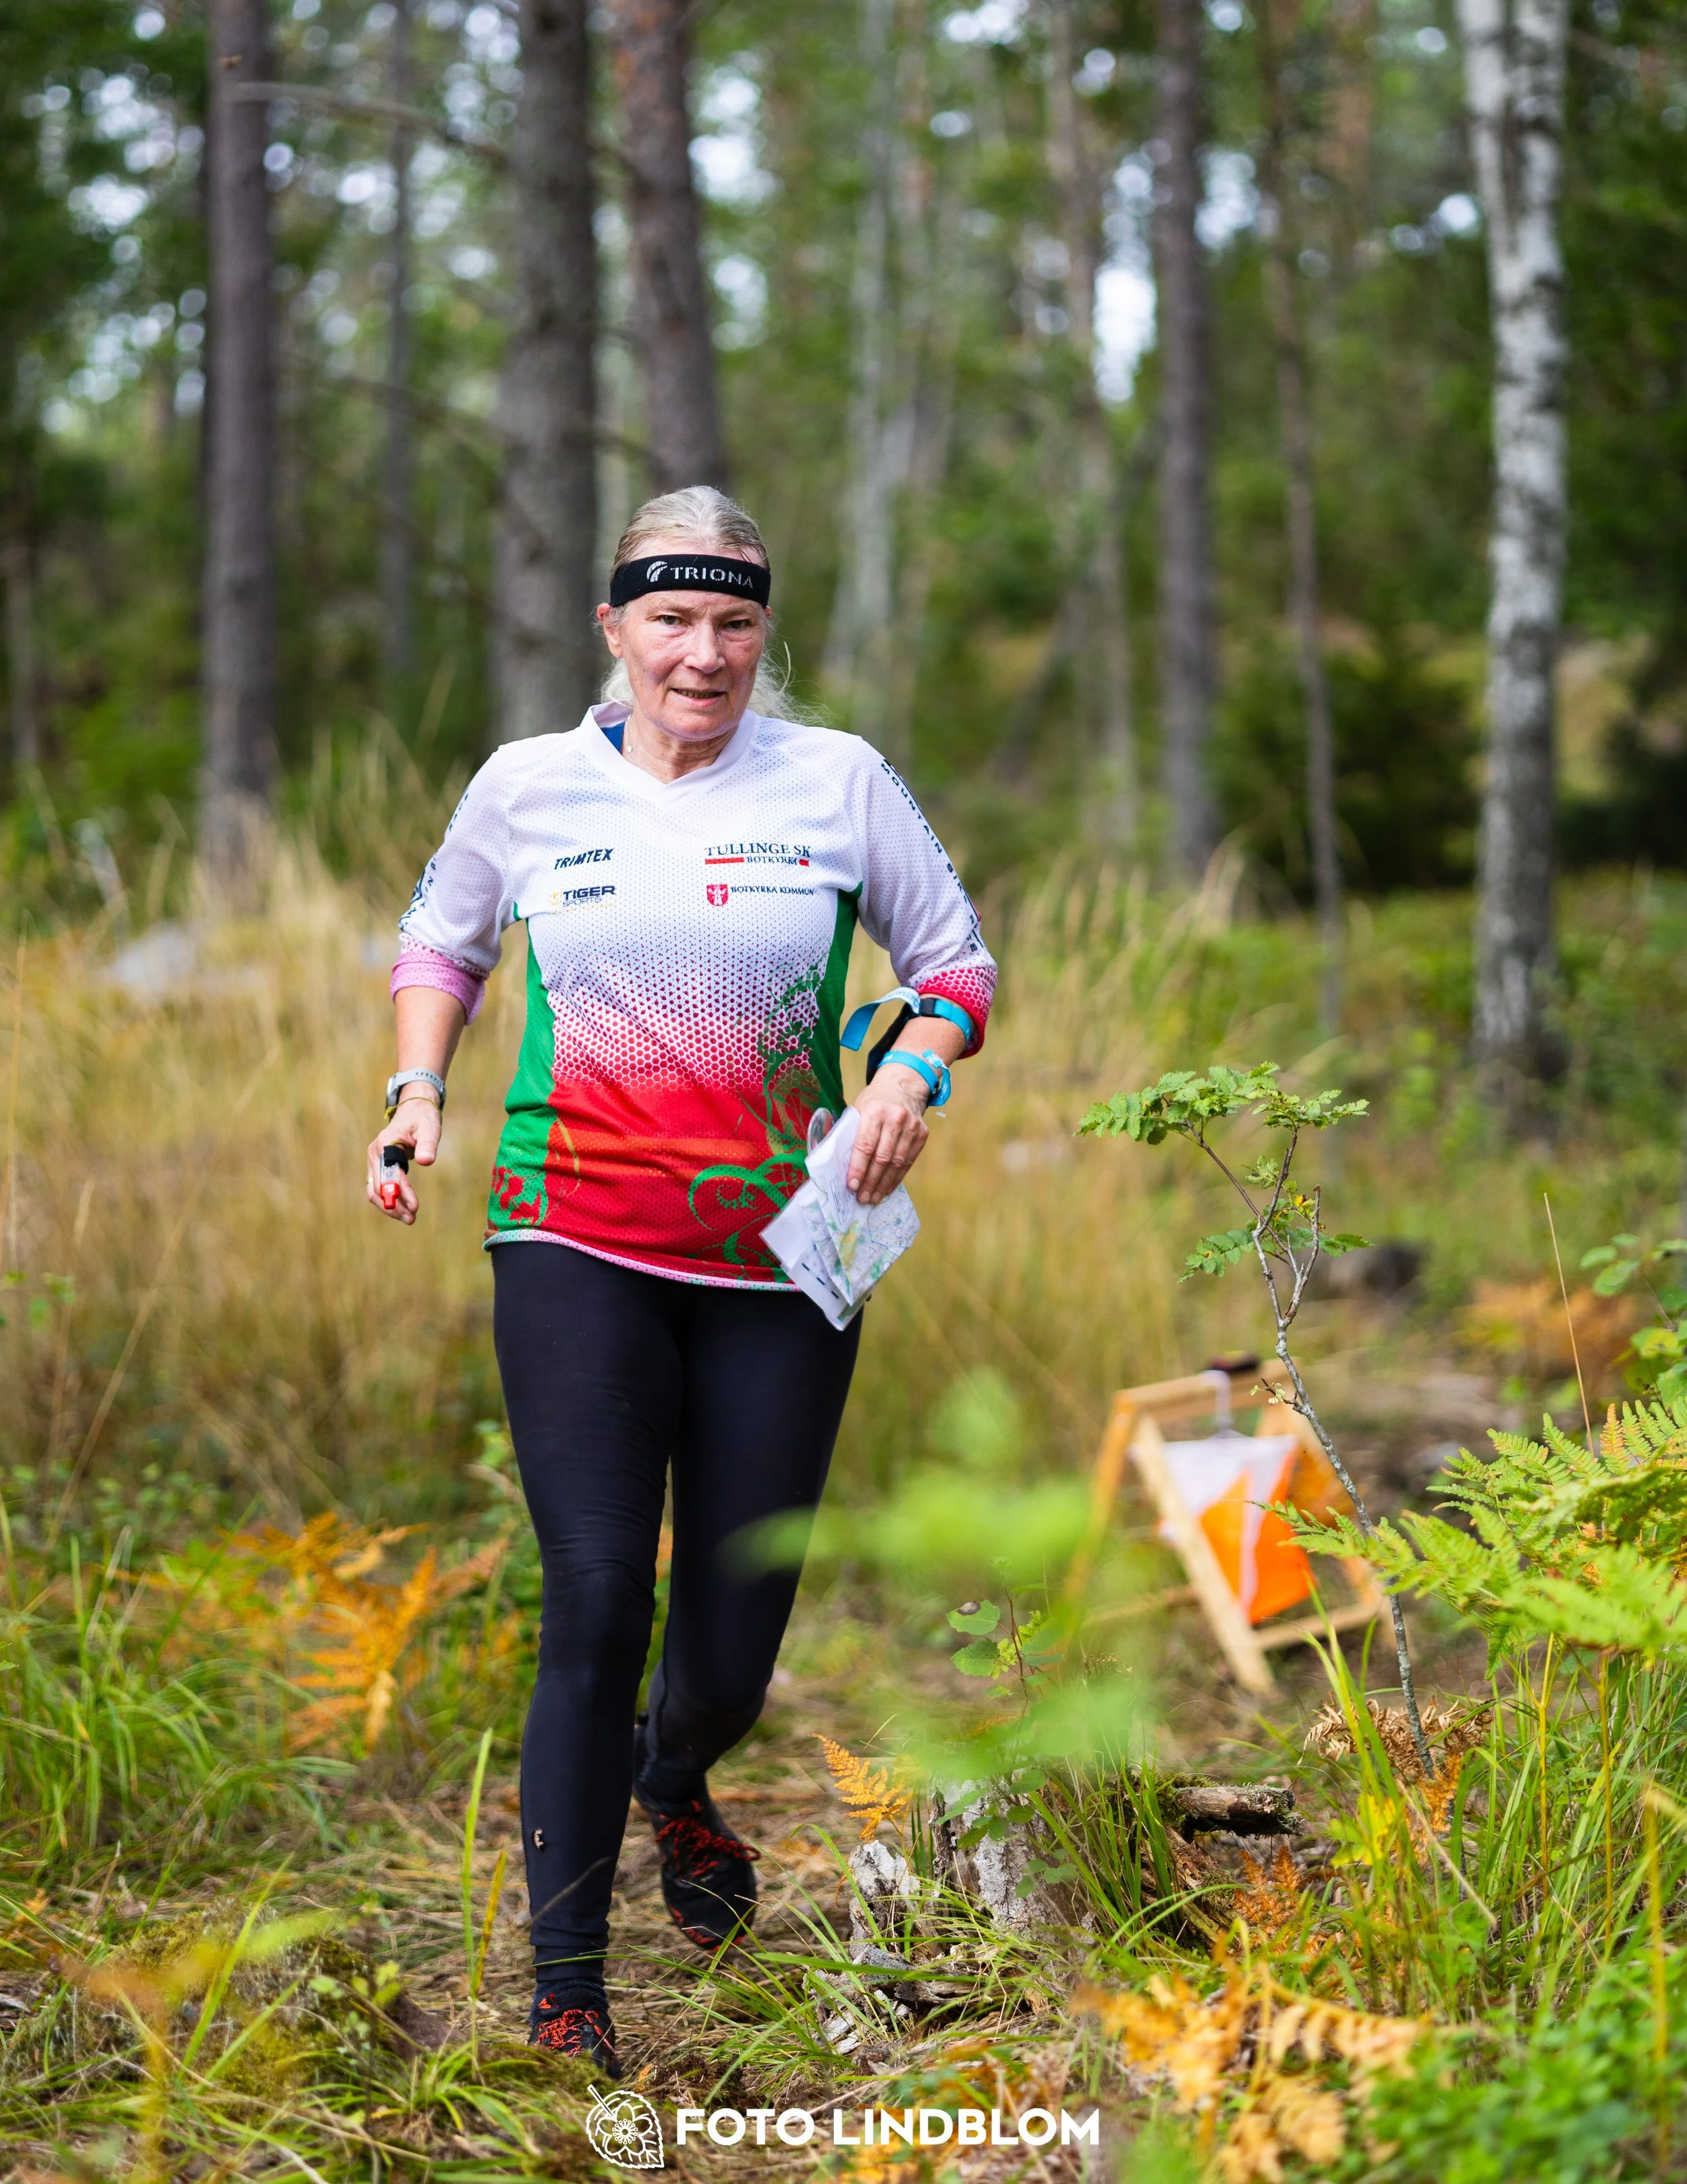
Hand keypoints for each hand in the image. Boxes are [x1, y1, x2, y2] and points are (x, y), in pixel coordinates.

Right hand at [366, 1095, 441, 1224]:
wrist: (414, 1110)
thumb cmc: (423, 1118)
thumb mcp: (429, 1128)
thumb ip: (428, 1144)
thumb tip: (427, 1162)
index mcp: (384, 1145)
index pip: (390, 1176)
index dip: (401, 1193)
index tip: (415, 1207)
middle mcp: (374, 1154)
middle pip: (377, 1188)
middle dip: (393, 1206)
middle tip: (412, 1219)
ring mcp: (374, 1161)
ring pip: (374, 1191)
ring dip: (389, 1207)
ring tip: (409, 1219)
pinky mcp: (379, 1166)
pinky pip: (379, 1187)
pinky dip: (389, 1200)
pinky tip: (403, 1209)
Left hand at [847, 1065, 930, 1205]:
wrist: (903, 1086)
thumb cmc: (875, 1101)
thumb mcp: (859, 1109)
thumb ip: (852, 1132)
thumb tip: (840, 1164)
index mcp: (875, 1111)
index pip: (866, 1145)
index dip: (858, 1168)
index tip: (852, 1185)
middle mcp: (896, 1118)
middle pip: (882, 1157)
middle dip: (871, 1181)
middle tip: (862, 1198)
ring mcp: (912, 1127)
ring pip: (897, 1163)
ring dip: (884, 1184)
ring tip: (873, 1198)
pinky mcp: (922, 1134)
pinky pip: (909, 1161)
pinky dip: (897, 1177)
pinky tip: (887, 1188)